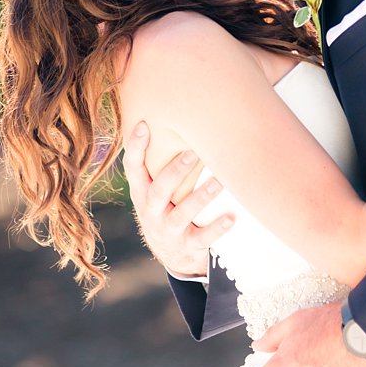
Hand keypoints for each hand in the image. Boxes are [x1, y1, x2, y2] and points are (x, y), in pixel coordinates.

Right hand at [123, 120, 235, 277]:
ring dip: (200, 197)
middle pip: (158, 191)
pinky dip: (217, 228)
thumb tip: (176, 112)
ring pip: (182, 214)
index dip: (135, 147)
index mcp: (141, 192)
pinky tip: (232, 217)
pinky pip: (202, 238)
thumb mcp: (155, 187)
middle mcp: (151, 211)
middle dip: (174, 172)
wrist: (173, 254)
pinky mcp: (187, 246)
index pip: (133, 168)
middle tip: (193, 153)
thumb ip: (160, 160)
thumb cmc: (167, 206)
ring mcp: (168, 230)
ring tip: (219, 182)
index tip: (143, 124)